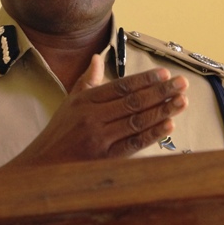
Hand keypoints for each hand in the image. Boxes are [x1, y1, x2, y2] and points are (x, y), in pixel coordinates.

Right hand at [0, 55, 187, 168]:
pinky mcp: (104, 158)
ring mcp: (98, 138)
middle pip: (133, 101)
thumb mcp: (69, 102)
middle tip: (182, 84)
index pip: (121, 86)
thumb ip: (87, 80)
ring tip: (182, 101)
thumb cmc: (58, 134)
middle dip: (161, 92)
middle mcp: (92, 116)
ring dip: (162, 110)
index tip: (165, 74)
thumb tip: (97, 58)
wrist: (41, 166)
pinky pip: (132, 143)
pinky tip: (168, 125)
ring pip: (136, 120)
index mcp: (85, 100)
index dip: (145, 79)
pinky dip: (152, 134)